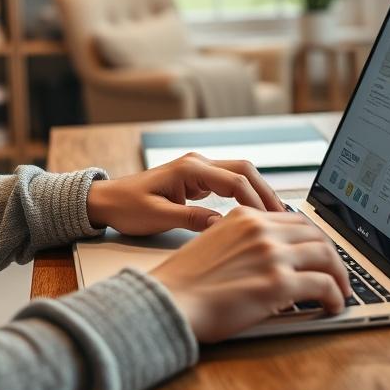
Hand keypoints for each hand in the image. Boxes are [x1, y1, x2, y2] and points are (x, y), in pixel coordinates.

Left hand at [85, 153, 283, 234]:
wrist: (106, 201)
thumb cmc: (126, 207)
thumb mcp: (157, 217)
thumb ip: (191, 220)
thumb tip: (223, 225)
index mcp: (189, 169)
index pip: (235, 181)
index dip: (256, 202)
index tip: (269, 223)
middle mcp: (197, 163)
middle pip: (244, 171)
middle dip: (266, 192)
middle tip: (284, 218)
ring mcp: (198, 170)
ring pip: (240, 174)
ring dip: (259, 193)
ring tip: (276, 217)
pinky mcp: (197, 180)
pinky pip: (229, 183)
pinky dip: (246, 195)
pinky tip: (254, 214)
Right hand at [150, 207, 351, 341]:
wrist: (169, 300)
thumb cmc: (185, 281)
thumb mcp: (213, 242)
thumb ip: (243, 240)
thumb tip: (267, 255)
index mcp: (245, 217)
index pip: (294, 220)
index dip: (313, 238)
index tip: (319, 252)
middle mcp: (262, 230)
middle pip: (315, 235)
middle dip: (332, 255)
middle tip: (337, 273)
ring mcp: (272, 255)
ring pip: (326, 256)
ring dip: (340, 275)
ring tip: (341, 291)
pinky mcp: (279, 284)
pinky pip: (324, 285)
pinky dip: (336, 295)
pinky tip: (334, 305)